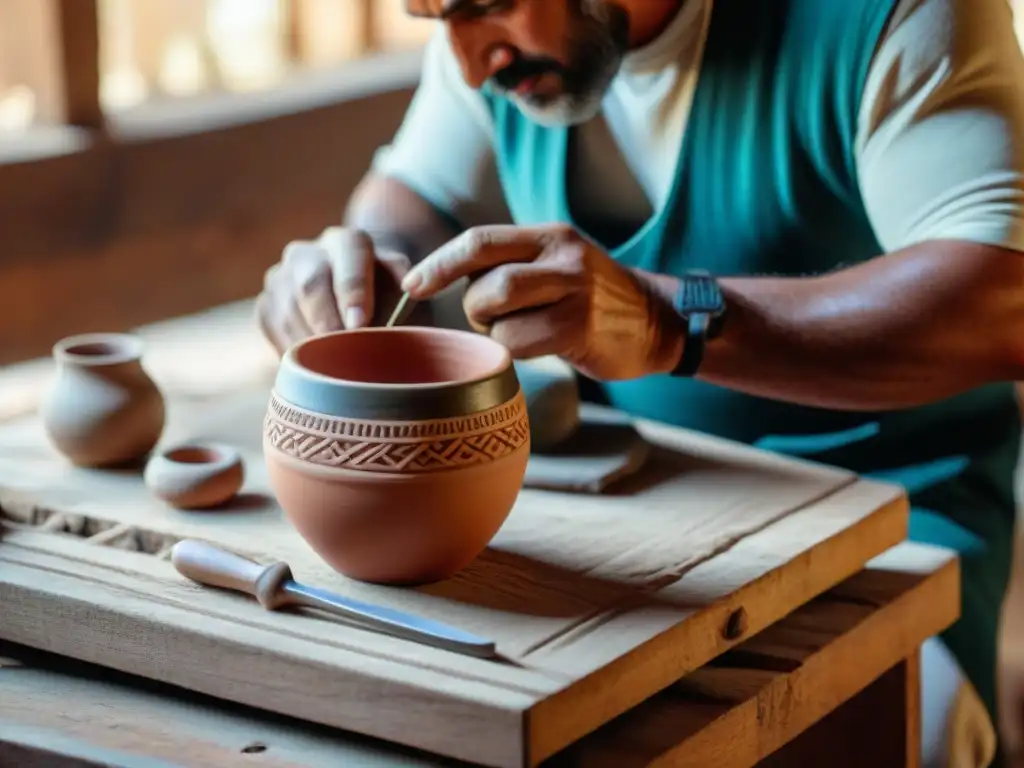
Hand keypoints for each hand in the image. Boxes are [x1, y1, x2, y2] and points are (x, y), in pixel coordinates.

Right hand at [256, 226, 413, 354]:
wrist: (351, 307)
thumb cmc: (386, 304)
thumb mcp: (404, 294)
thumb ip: (407, 293)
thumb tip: (408, 295)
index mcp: (348, 242)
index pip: (350, 258)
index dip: (354, 291)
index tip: (360, 324)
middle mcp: (308, 253)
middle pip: (310, 284)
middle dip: (327, 322)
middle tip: (342, 354)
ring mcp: (280, 278)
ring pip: (288, 311)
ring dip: (311, 344)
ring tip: (335, 370)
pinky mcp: (265, 306)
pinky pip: (274, 332)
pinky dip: (294, 353)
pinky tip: (315, 368)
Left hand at [400, 225, 684, 380]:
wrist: (658, 323)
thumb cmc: (593, 300)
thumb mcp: (557, 264)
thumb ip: (511, 264)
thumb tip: (445, 278)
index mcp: (550, 236)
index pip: (479, 242)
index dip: (439, 264)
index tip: (413, 285)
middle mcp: (563, 257)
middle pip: (485, 282)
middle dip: (474, 308)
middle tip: (491, 320)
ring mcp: (574, 292)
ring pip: (498, 312)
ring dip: (494, 331)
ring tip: (519, 331)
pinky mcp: (579, 329)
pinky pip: (518, 342)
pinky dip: (513, 350)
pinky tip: (537, 346)